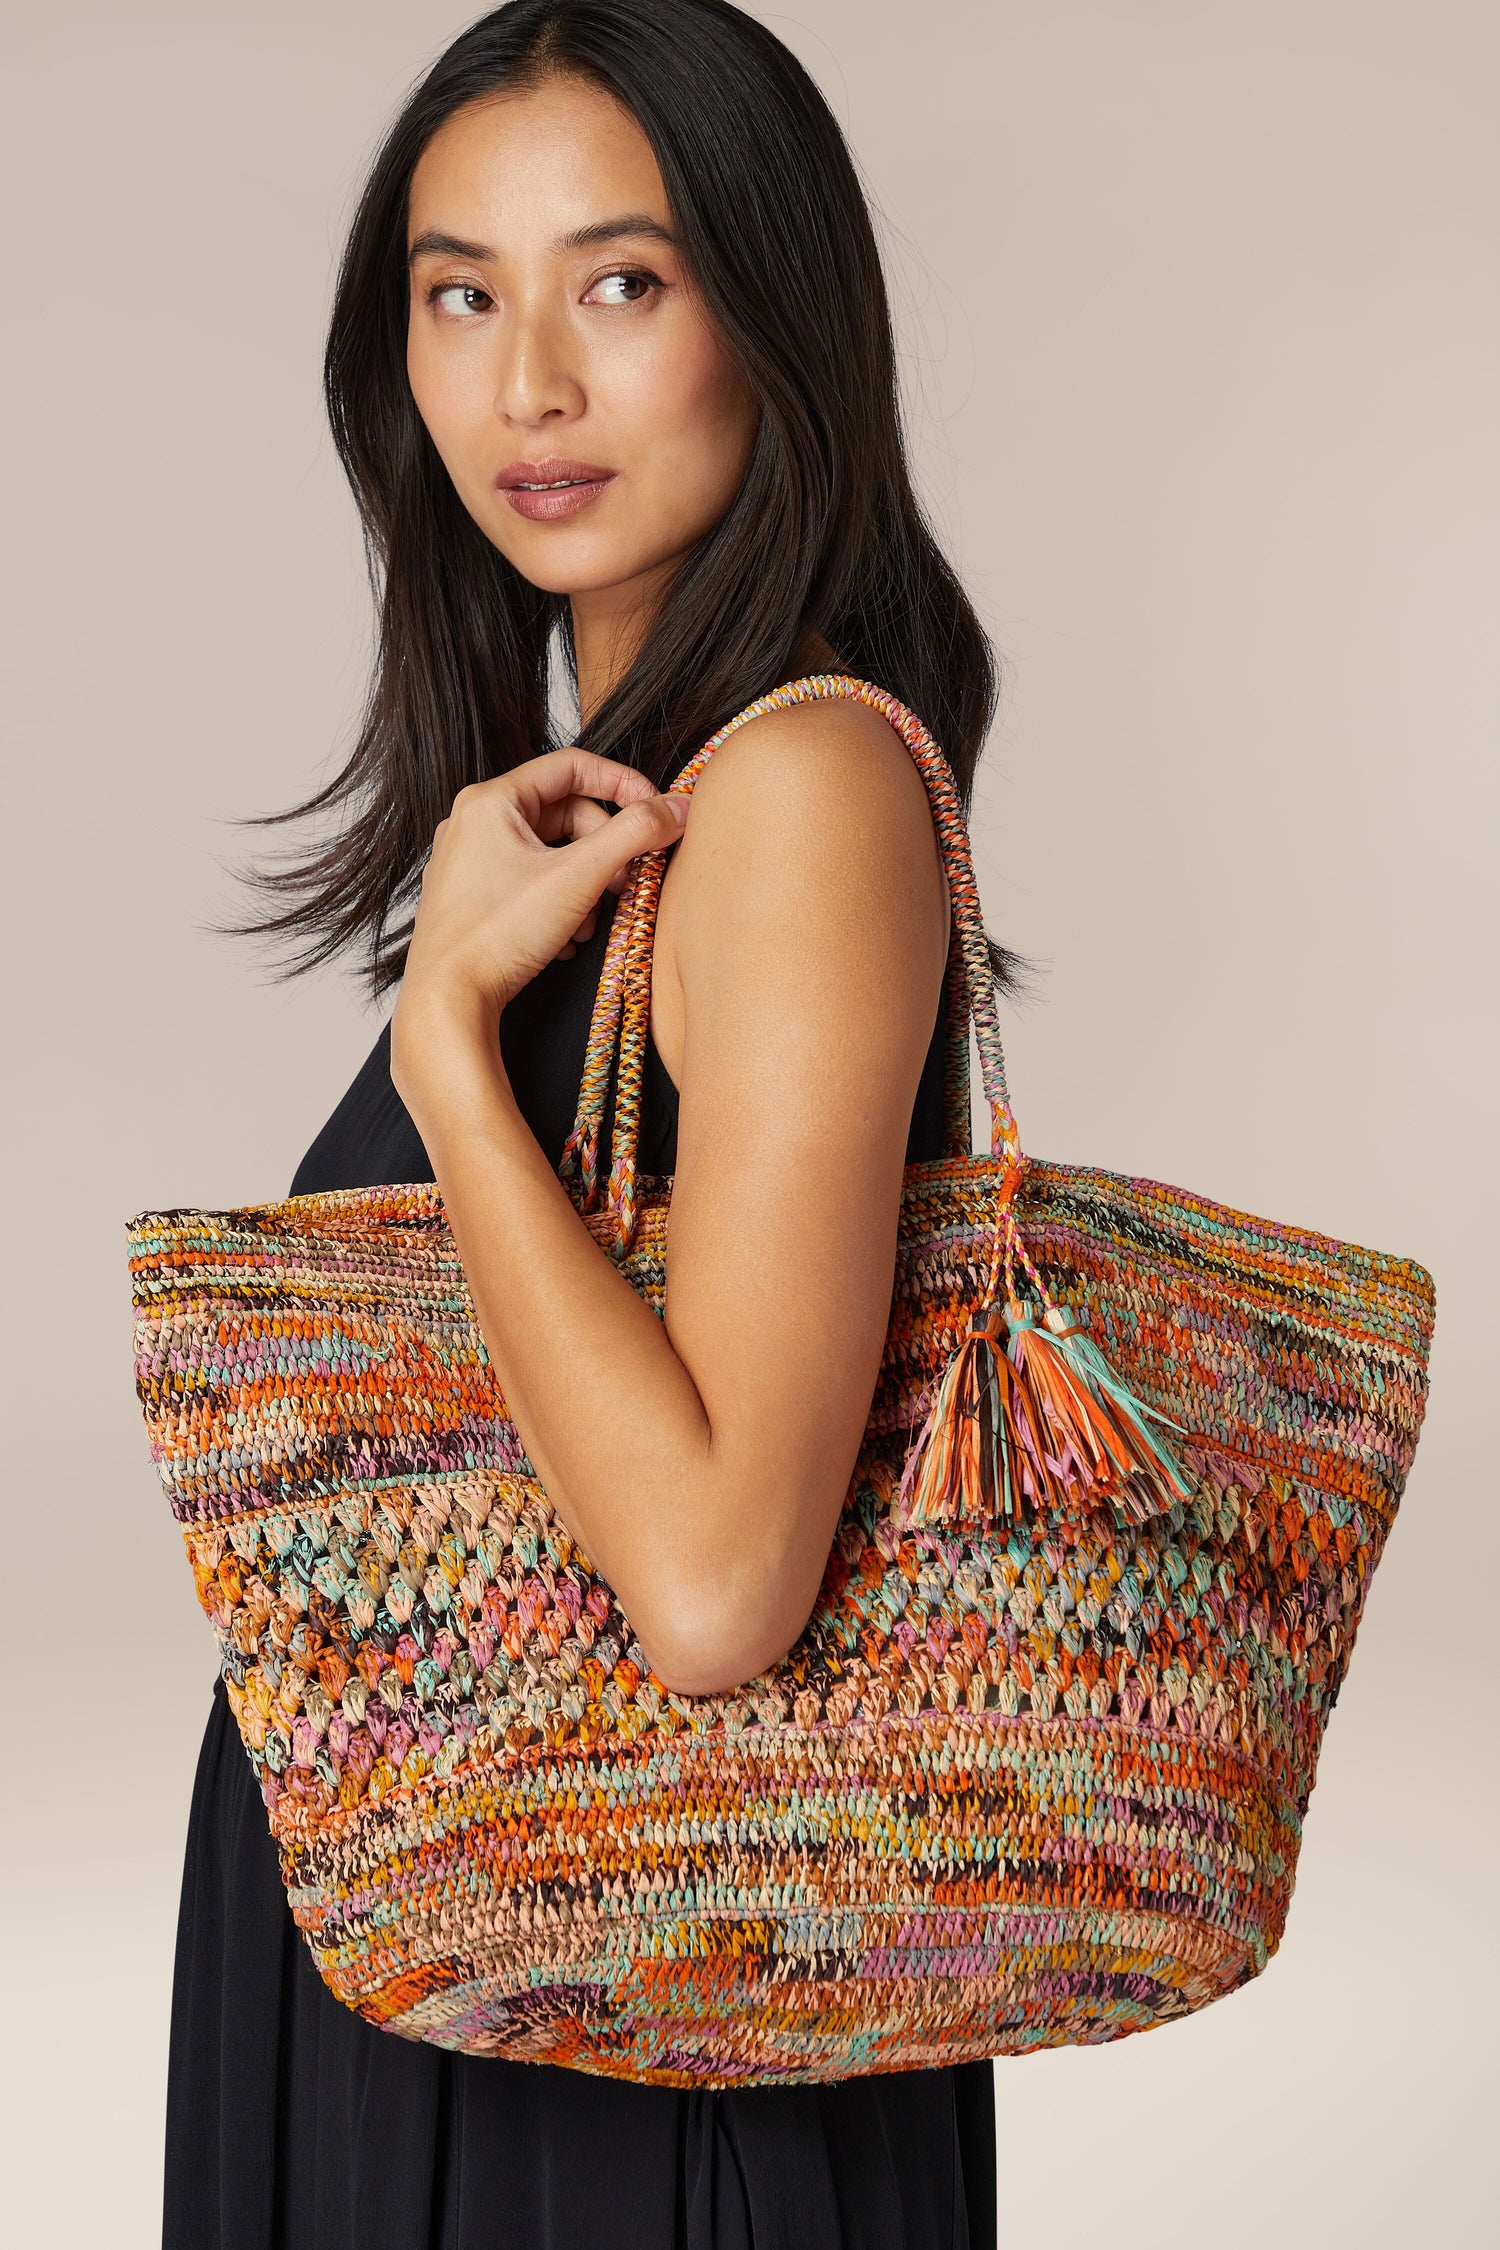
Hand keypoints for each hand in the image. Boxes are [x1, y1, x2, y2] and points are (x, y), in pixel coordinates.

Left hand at [390, 747, 688, 1108]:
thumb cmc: (498, 933)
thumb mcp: (579, 877)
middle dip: (603, 848)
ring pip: (547, 853)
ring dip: (583, 882)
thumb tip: (678, 807)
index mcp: (490, 801)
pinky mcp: (469, 899)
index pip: (571, 766)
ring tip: (591, 921)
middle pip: (563, 814)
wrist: (446, 1000)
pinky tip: (566, 938)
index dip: (622, 782)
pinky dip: (557, 903)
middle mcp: (472, 823)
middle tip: (625, 882)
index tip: (655, 809)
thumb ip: (635, 834)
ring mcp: (467, 862)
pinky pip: (527, 883)